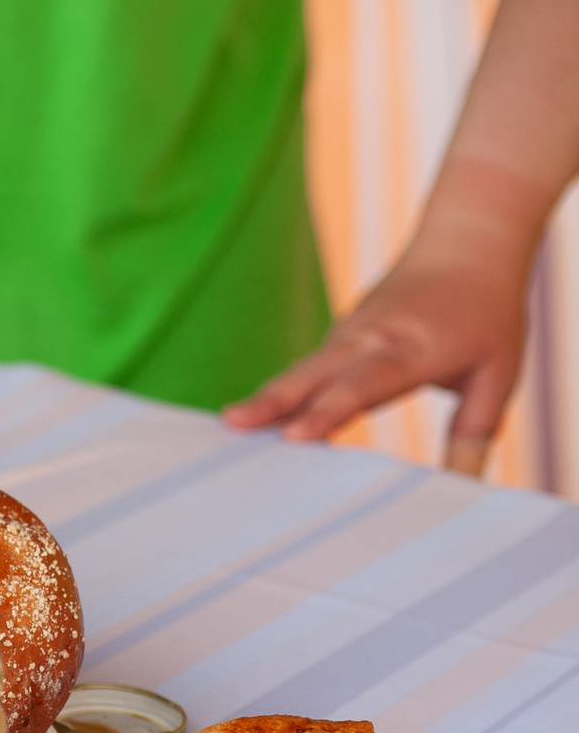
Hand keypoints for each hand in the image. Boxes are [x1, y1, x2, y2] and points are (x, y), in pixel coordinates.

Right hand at [223, 246, 526, 472]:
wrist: (468, 244)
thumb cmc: (488, 314)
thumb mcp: (499, 373)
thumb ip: (475, 431)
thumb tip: (461, 488)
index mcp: (415, 348)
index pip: (365, 384)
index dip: (329, 410)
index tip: (295, 436)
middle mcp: (373, 339)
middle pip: (317, 373)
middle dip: (274, 400)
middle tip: (234, 424)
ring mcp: (349, 334)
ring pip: (303, 371)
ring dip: (267, 398)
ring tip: (232, 425)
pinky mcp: (337, 338)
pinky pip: (307, 370)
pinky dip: (281, 394)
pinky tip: (255, 419)